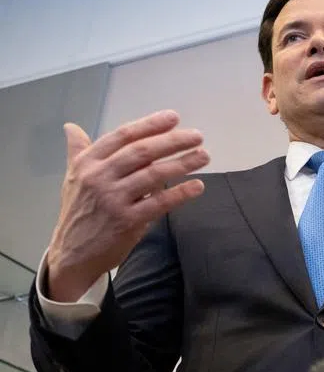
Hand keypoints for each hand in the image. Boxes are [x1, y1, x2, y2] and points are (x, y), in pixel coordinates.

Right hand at [45, 110, 208, 301]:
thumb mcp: (73, 178)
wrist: (72, 253)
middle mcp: (99, 177)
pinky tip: (197, 186)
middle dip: (172, 141)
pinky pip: (159, 203)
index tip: (173, 117)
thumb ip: (78, 151)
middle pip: (141, 152)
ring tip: (203, 156)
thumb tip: (71, 127)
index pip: (122, 136)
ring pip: (153, 175)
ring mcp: (113, 199)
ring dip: (182, 163)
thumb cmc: (78, 212)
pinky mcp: (126, 221)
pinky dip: (180, 193)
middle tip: (197, 136)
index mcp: (87, 162)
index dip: (149, 125)